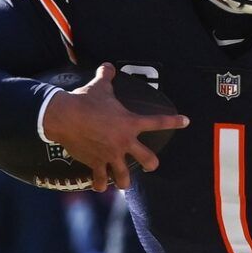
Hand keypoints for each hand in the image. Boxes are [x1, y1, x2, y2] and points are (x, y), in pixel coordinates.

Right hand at [42, 63, 189, 191]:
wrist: (65, 116)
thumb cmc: (85, 100)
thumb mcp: (99, 86)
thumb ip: (107, 76)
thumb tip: (107, 65)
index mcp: (130, 123)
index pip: (157, 122)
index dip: (174, 121)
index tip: (186, 121)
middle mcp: (124, 142)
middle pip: (148, 159)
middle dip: (151, 164)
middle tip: (150, 165)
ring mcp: (111, 155)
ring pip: (124, 177)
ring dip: (124, 181)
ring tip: (123, 183)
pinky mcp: (95, 163)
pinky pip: (100, 180)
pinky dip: (99, 184)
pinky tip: (99, 186)